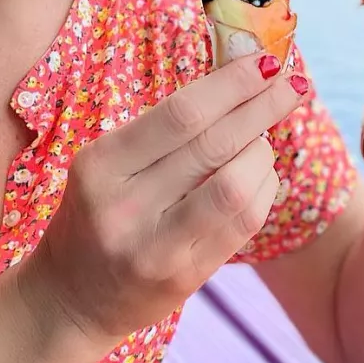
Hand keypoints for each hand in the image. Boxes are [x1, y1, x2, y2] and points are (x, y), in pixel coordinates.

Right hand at [20, 54, 309, 349]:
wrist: (69, 301)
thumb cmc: (97, 216)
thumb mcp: (108, 167)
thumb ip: (162, 131)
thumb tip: (239, 78)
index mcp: (99, 165)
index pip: (180, 113)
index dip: (230, 83)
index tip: (264, 61)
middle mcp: (124, 206)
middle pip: (213, 144)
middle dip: (262, 107)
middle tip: (294, 83)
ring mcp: (156, 248)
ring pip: (236, 186)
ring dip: (262, 153)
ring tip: (263, 140)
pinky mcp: (185, 278)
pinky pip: (243, 223)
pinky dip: (264, 189)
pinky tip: (262, 175)